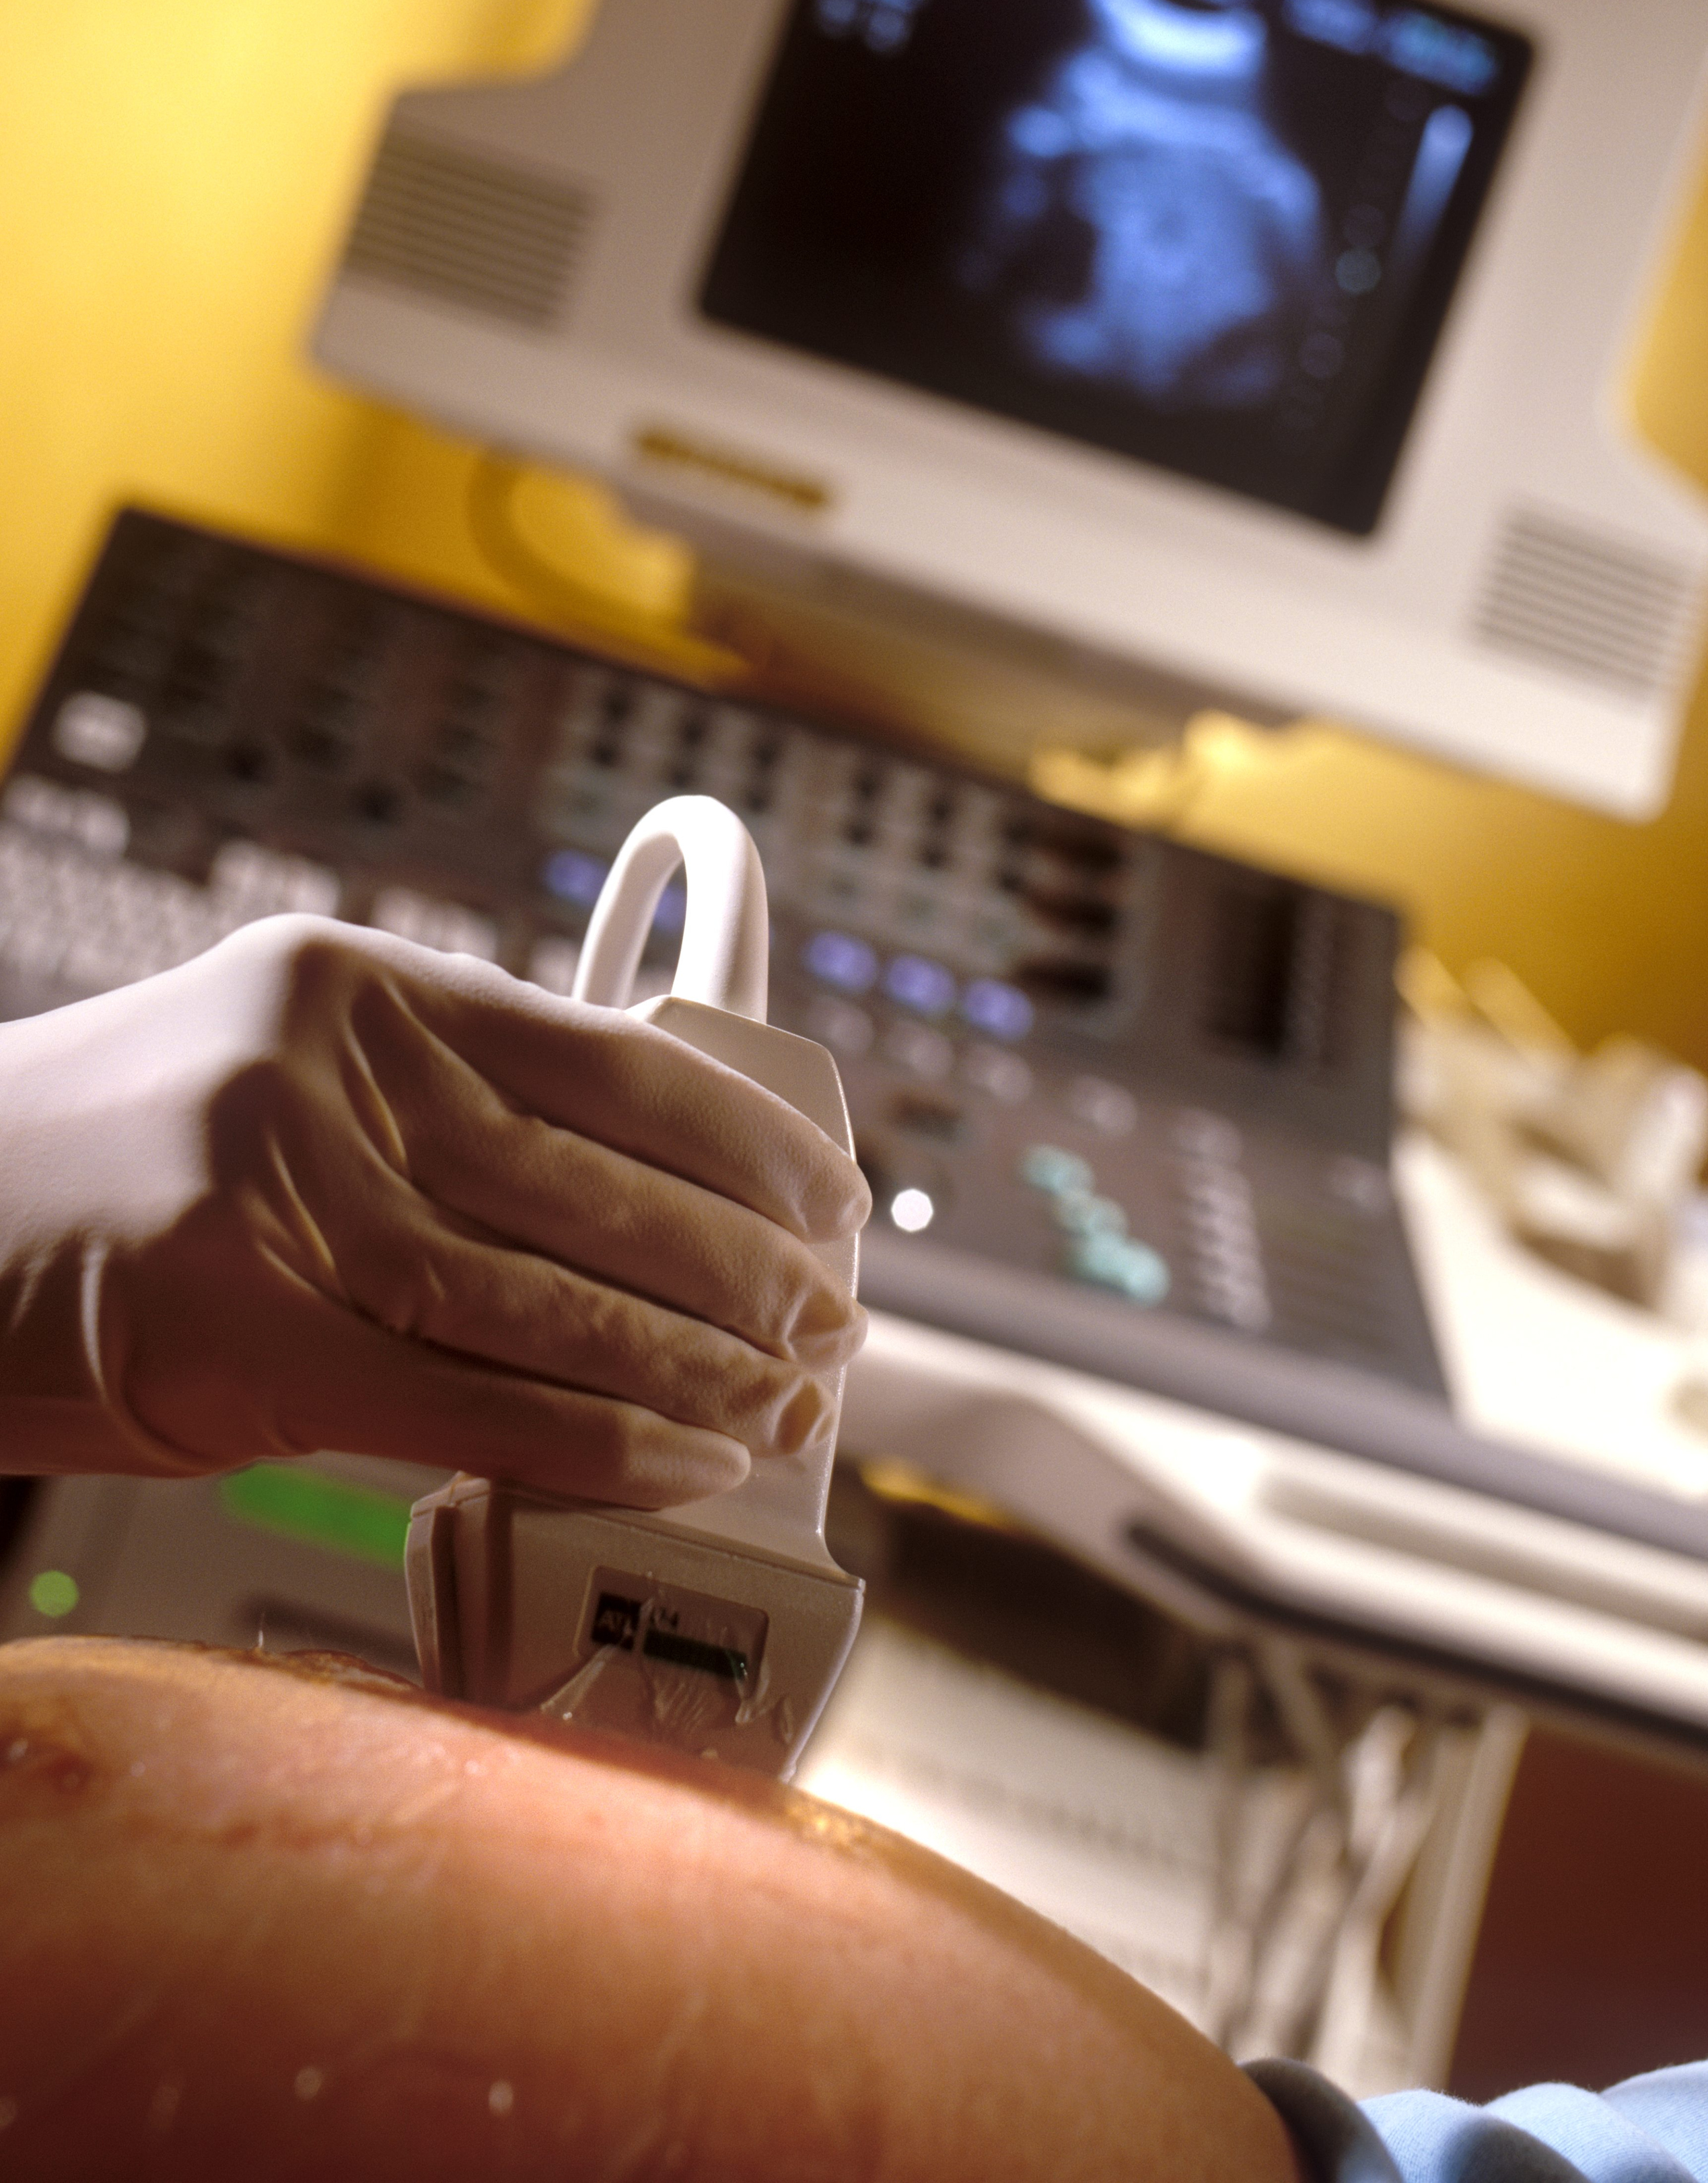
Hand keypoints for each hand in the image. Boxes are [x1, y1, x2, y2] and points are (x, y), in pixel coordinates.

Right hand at [0, 916, 868, 1504]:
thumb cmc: (129, 1174)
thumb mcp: (290, 1086)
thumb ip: (442, 1122)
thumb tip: (649, 1221)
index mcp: (360, 983)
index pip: (610, 1057)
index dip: (752, 1142)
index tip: (840, 1206)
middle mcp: (318, 1062)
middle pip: (593, 1183)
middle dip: (743, 1273)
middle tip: (835, 1333)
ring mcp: (262, 1186)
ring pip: (537, 1294)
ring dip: (687, 1369)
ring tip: (780, 1411)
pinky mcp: (220, 1323)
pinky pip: (451, 1394)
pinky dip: (584, 1439)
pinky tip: (674, 1463)